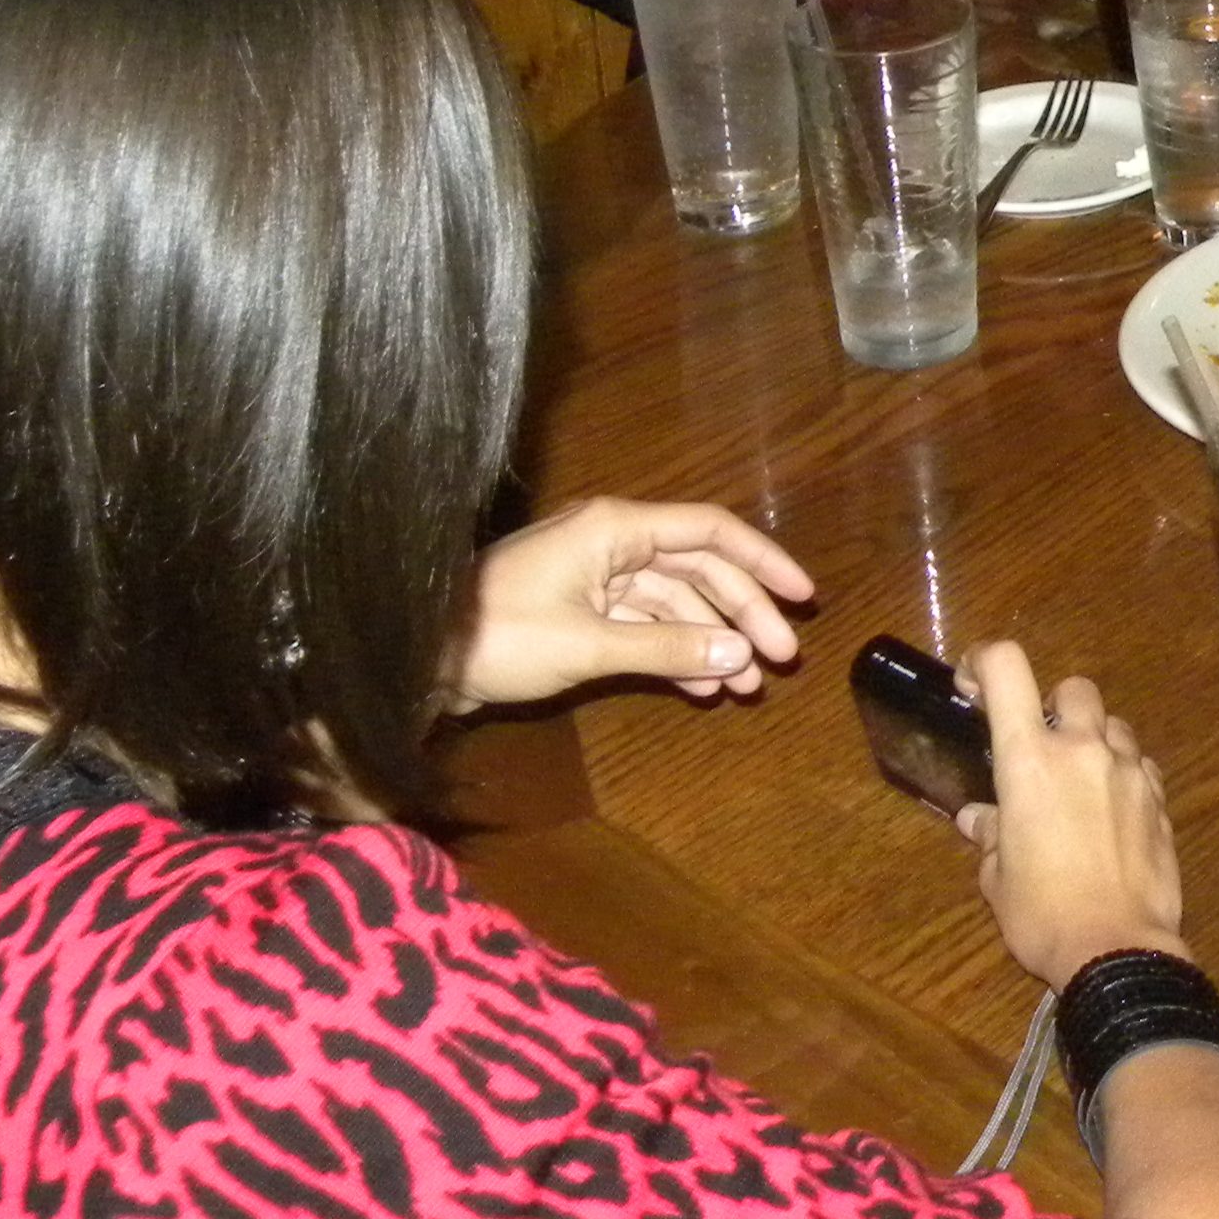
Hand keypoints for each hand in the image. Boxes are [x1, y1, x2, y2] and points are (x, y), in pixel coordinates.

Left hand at [451, 499, 812, 709]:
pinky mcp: (582, 612)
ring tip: (747, 687)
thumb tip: (740, 654)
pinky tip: (702, 690)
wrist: (416, 659)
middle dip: (743, 614)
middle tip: (781, 659)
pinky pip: (645, 627)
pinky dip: (674, 656)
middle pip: (699, 570)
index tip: (802, 597)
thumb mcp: (589, 645)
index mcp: (617, 529)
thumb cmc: (501, 636)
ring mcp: (597, 578)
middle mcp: (613, 543)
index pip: (711, 532)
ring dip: (711, 643)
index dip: (762, 561)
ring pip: (675, 604)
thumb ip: (667, 649)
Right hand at [955, 641, 1186, 986]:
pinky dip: (1124, 774)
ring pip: (1113, 724)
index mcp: (1030, 761)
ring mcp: (1129, 770)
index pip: (1007, 669)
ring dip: (1095, 740)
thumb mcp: (998, 879)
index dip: (985, 660)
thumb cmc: (1042, 915)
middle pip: (1074, 688)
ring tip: (1081, 783)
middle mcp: (1082, 750)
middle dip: (1055, 706)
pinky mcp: (1160, 797)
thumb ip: (992, 836)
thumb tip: (979, 819)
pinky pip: (1140, 764)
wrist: (1117, 949)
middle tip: (1042, 746)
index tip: (973, 682)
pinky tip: (1113, 811)